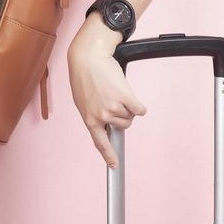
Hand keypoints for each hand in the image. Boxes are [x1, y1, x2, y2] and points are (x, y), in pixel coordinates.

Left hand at [68, 43, 146, 168]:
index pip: (100, 143)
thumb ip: (94, 115)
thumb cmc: (85, 76)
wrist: (88, 58)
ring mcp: (113, 108)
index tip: (114, 166)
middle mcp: (101, 116)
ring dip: (128, 106)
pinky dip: (138, 104)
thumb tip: (106, 126)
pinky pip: (139, 109)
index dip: (108, 156)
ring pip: (131, 117)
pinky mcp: (125, 97)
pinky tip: (128, 93)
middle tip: (113, 100)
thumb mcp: (83, 101)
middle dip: (122, 116)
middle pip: (123, 126)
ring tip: (115, 91)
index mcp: (89, 119)